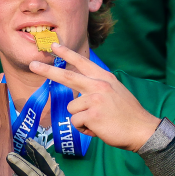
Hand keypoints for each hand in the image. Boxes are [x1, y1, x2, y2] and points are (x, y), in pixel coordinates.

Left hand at [28, 43, 159, 150]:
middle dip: (47, 70)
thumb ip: (97, 88)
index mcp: (105, 79)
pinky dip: (84, 129)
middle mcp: (99, 85)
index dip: (67, 54)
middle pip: (67, 76)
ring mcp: (95, 99)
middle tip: (32, 64)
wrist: (142, 129)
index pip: (83, 63)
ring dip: (81, 119)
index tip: (54, 46)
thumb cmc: (127, 115)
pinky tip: (98, 128)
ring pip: (72, 108)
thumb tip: (78, 93)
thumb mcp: (115, 93)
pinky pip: (76, 122)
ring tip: (98, 121)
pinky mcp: (92, 114)